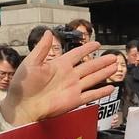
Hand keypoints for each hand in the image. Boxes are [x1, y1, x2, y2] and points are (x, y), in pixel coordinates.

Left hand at [0, 32, 117, 126]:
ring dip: (104, 73)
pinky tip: (110, 88)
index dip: (86, 49)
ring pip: (93, 78)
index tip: (96, 44)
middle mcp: (69, 76)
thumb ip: (42, 48)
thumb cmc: (24, 85)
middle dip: (102, 61)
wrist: (23, 105)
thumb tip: (48, 32)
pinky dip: (101, 92)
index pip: (77, 54)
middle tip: (113, 56)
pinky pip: (91, 95)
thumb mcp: (31, 62)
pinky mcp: (74, 100)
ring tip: (115, 67)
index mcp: (59, 65)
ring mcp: (73, 88)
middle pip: (89, 66)